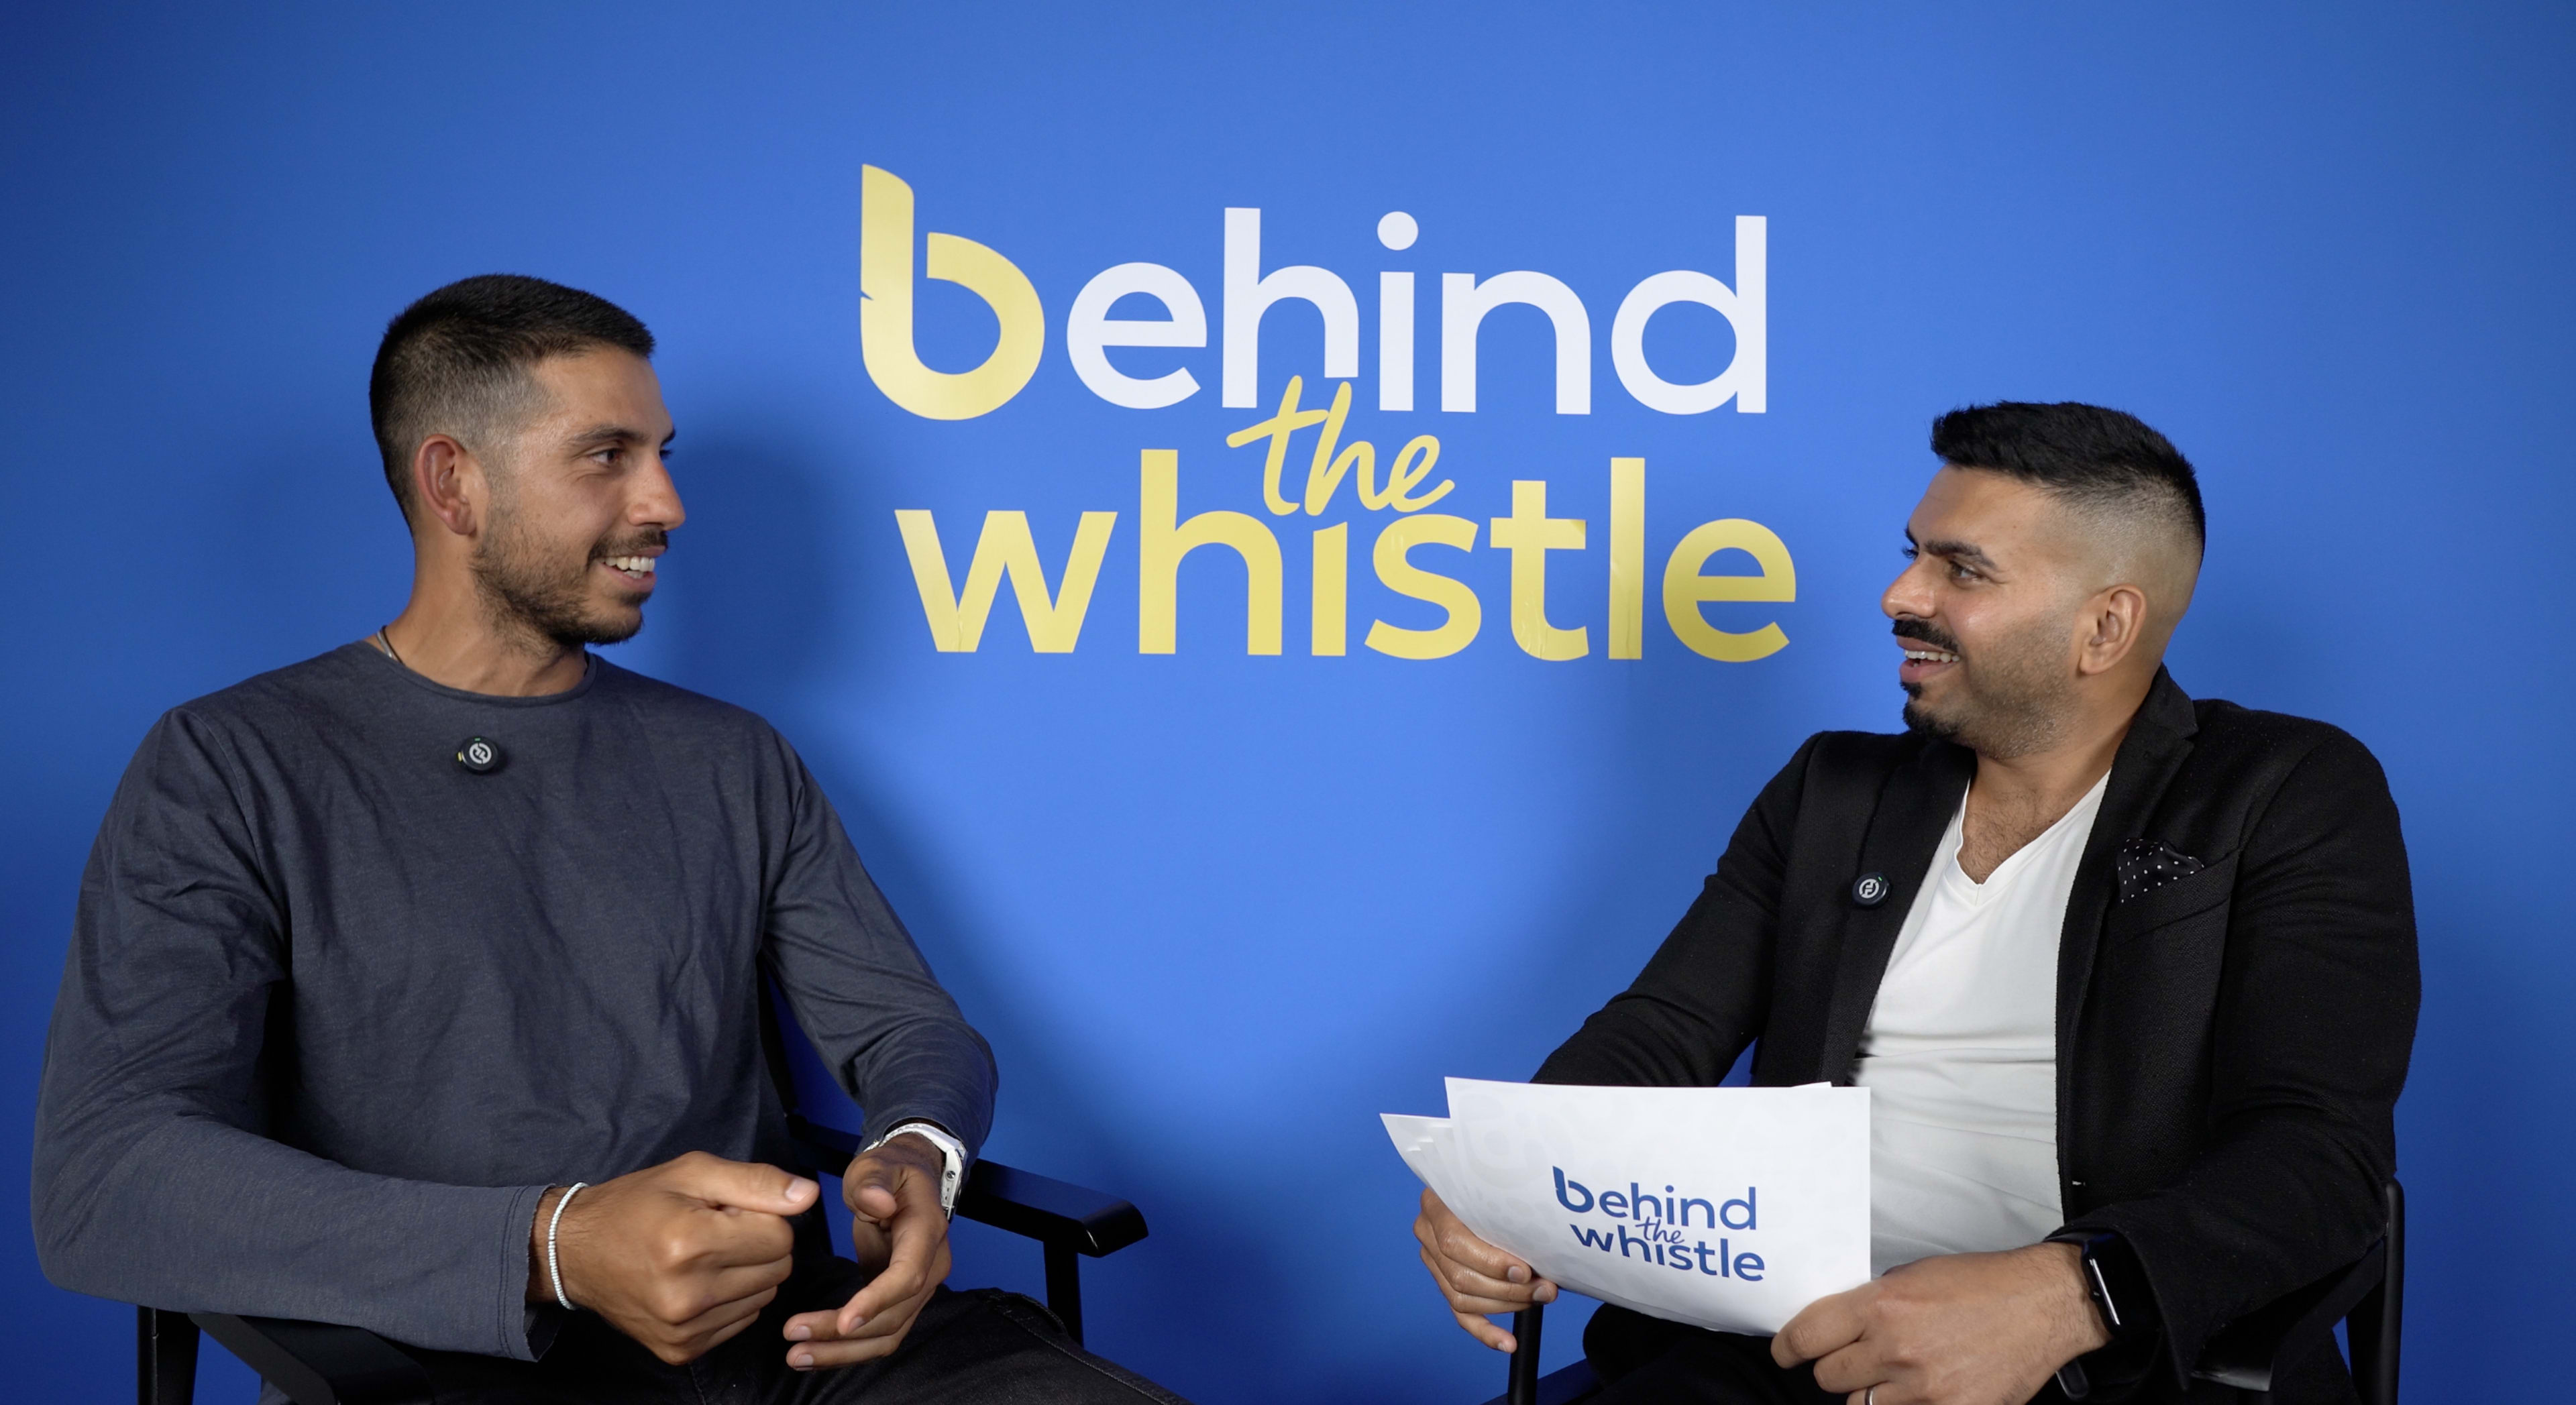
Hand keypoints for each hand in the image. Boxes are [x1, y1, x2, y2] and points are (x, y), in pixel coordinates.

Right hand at [536, 1151, 816, 1364]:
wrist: (575, 1253)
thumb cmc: (636, 1204)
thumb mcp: (692, 1172)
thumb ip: (756, 1181)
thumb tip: (808, 1195)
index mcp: (690, 1242)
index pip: (781, 1235)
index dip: (763, 1216)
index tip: (728, 1211)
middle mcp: (687, 1294)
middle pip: (779, 1268)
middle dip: (759, 1244)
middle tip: (717, 1232)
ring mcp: (683, 1329)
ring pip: (765, 1297)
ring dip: (747, 1273)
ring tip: (705, 1256)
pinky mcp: (681, 1350)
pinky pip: (742, 1322)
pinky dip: (731, 1300)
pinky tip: (699, 1282)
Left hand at [778, 1132, 953, 1370]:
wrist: (908, 1181)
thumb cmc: (890, 1172)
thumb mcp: (878, 1165)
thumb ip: (874, 1182)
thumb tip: (878, 1203)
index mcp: (927, 1232)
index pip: (908, 1276)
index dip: (877, 1301)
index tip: (843, 1321)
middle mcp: (931, 1268)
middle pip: (893, 1316)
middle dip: (844, 1334)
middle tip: (794, 1336)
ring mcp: (919, 1289)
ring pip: (887, 1335)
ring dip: (843, 1352)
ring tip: (797, 1356)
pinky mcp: (901, 1301)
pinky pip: (879, 1334)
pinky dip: (847, 1349)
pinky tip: (813, 1353)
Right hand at [1413, 1187, 1557, 1351]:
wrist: (1486, 1188)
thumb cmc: (1499, 1188)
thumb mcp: (1498, 1189)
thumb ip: (1508, 1211)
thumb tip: (1544, 1248)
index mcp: (1436, 1205)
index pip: (1454, 1242)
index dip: (1490, 1262)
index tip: (1525, 1270)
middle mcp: (1427, 1233)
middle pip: (1461, 1276)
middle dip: (1508, 1289)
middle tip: (1545, 1289)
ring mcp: (1432, 1261)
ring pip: (1462, 1298)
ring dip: (1506, 1305)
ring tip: (1539, 1300)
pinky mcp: (1444, 1283)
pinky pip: (1461, 1315)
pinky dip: (1486, 1332)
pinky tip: (1507, 1343)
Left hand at [1770, 1243, 2108, 1404]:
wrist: (2043, 1304)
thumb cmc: (1983, 1284)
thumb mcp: (1915, 1275)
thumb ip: (1874, 1302)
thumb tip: (1843, 1324)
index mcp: (1882, 1306)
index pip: (1807, 1336)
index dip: (1788, 1348)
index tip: (1785, 1353)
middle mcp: (1896, 1348)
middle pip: (1829, 1377)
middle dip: (1836, 1367)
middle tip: (1854, 1358)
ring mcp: (1924, 1387)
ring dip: (1870, 1392)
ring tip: (1895, 1374)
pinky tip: (1924, 1389)